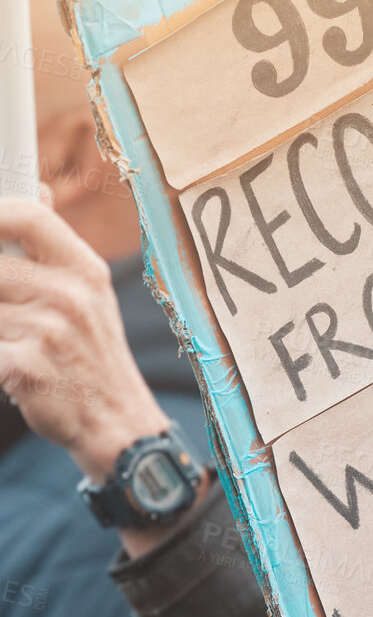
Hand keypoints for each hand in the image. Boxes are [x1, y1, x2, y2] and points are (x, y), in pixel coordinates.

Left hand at [0, 195, 166, 479]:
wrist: (117, 426)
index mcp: (85, 270)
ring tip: (14, 341)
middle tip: (9, 312)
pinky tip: (11, 368)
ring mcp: (50, 331)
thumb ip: (56, 246)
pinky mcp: (26, 367)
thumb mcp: (90, 294)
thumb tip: (39, 191)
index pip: (26, 215)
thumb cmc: (92, 357)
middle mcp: (71, 295)